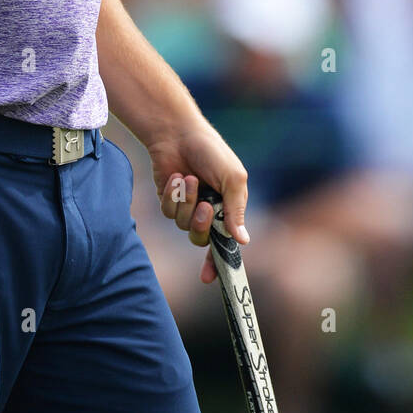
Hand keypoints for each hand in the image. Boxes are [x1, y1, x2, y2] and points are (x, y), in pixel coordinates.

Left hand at [145, 120, 248, 284]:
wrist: (178, 134)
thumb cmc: (211, 152)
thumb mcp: (232, 178)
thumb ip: (236, 210)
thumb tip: (243, 241)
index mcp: (229, 208)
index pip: (226, 243)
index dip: (219, 263)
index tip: (211, 278)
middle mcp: (209, 211)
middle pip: (203, 239)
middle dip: (202, 224)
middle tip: (205, 204)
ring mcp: (188, 207)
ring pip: (184, 226)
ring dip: (187, 203)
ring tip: (188, 179)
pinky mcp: (169, 201)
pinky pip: (168, 213)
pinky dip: (172, 196)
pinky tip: (176, 177)